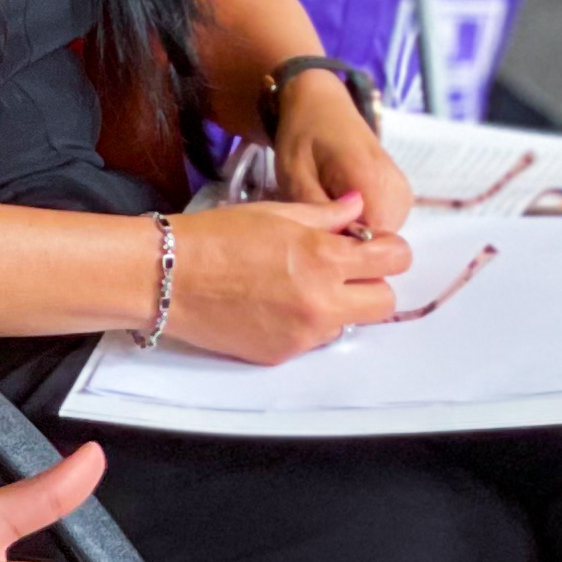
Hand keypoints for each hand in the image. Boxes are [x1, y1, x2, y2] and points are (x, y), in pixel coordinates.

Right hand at [164, 196, 411, 363]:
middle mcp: (320, 302)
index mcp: (324, 259)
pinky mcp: (280, 354)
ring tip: (300, 286)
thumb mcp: (277, 213)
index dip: (389, 250)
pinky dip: (306, 324)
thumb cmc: (217, 237)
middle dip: (373, 284)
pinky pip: (313, 340)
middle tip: (347, 270)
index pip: (394, 260)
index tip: (375, 246)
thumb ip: (327, 215)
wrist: (167, 278)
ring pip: (348, 324)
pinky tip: (276, 304)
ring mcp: (301, 334)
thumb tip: (357, 207)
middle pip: (385, 303)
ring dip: (339, 306)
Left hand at [273, 73, 414, 234]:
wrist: (322, 105)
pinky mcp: (400, 195)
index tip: (319, 244)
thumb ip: (316, 209)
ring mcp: (402, 192)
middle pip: (380, 242)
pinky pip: (386, 227)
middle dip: (349, 245)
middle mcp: (396, 187)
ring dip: (356, 236)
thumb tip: (335, 247)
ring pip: (384, 238)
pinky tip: (341, 213)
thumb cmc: (303, 136)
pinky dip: (364, 227)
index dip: (346, 251)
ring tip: (327, 218)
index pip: (375, 238)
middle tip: (318, 228)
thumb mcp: (295, 173)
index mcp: (370, 177)